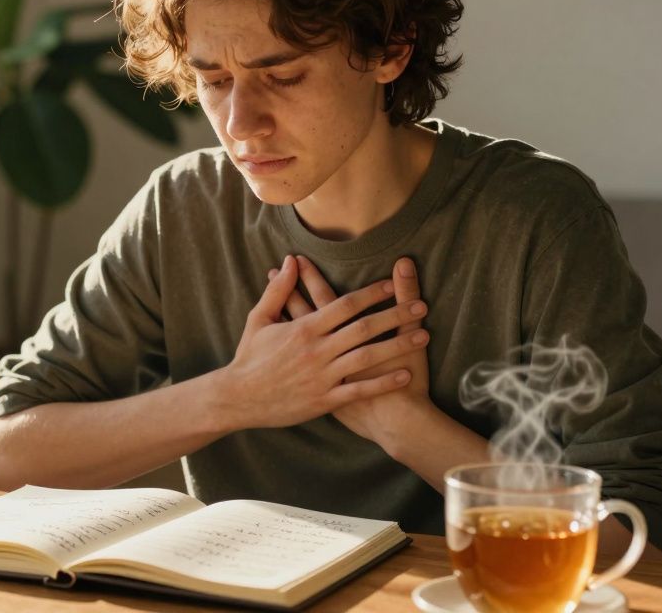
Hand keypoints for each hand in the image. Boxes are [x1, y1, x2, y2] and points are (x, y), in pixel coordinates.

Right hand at [216, 255, 428, 430]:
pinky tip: (406, 375)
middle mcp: (316, 350)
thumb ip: (278, 290)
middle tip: (422, 306)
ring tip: (423, 336)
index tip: (394, 284)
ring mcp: (322, 376)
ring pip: (367, 357)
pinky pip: (359, 391)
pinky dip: (383, 383)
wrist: (238, 398)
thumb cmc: (249, 357)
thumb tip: (289, 261)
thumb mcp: (259, 319)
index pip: (345, 304)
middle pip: (364, 328)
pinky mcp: (324, 400)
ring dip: (398, 345)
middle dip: (396, 314)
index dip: (372, 293)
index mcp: (303, 328)